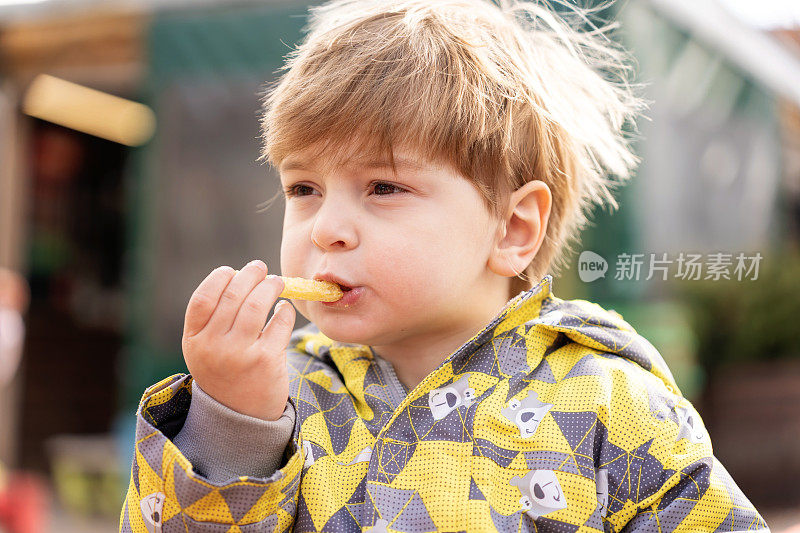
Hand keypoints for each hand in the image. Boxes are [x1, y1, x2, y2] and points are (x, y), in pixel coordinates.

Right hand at [181, 260, 294, 420]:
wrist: (240, 415)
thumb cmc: (224, 371)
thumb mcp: (206, 348)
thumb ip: (214, 318)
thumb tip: (241, 277)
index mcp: (194, 340)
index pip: (203, 299)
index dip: (218, 279)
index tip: (231, 271)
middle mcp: (213, 347)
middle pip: (233, 296)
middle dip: (250, 275)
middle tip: (260, 268)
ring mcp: (240, 354)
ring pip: (256, 305)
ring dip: (270, 286)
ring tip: (277, 282)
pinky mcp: (266, 360)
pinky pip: (279, 323)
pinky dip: (284, 311)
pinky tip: (283, 309)